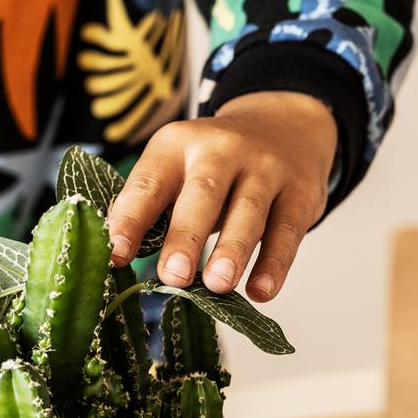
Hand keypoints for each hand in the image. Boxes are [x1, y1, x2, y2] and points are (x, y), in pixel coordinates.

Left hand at [106, 92, 337, 300]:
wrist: (284, 126)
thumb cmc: (215, 165)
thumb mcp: (180, 169)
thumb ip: (155, 208)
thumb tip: (122, 260)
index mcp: (178, 144)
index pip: (149, 182)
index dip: (131, 218)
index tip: (116, 254)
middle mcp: (222, 149)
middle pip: (204, 192)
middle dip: (187, 236)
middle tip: (173, 275)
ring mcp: (266, 168)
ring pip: (249, 211)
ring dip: (232, 251)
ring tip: (217, 286)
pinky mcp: (300, 192)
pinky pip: (287, 231)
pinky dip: (274, 264)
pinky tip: (260, 292)